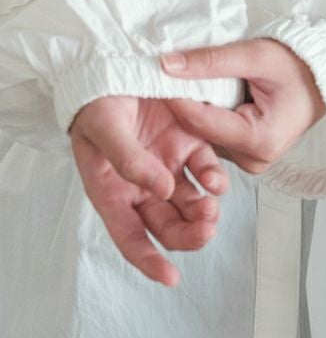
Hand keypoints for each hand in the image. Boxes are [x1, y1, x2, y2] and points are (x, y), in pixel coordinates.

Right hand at [69, 95, 231, 287]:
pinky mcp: (189, 142)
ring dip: (204, 212)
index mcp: (113, 189)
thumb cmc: (97, 100)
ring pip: (190, 202)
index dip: (148, 260)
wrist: (116, 61)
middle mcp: (142, 184)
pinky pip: (206, 168)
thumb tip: (160, 191)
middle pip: (168, 224)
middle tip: (205, 230)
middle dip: (188, 235)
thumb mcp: (104, 128)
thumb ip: (129, 161)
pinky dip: (214, 179)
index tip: (170, 277)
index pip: (130, 236)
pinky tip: (217, 181)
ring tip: (211, 209)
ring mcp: (167, 164)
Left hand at [160, 37, 325, 174]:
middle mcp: (254, 159)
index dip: (174, 97)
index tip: (155, 74)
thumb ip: (211, 61)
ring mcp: (249, 160)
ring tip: (182, 83)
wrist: (323, 80)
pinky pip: (215, 136)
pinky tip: (203, 95)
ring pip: (203, 136)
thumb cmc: (299, 67)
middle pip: (199, 132)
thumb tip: (168, 64)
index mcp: (258, 140)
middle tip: (163, 76)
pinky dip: (206, 115)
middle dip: (182, 104)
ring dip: (193, 110)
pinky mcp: (245, 154)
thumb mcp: (256, 56)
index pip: (200, 121)